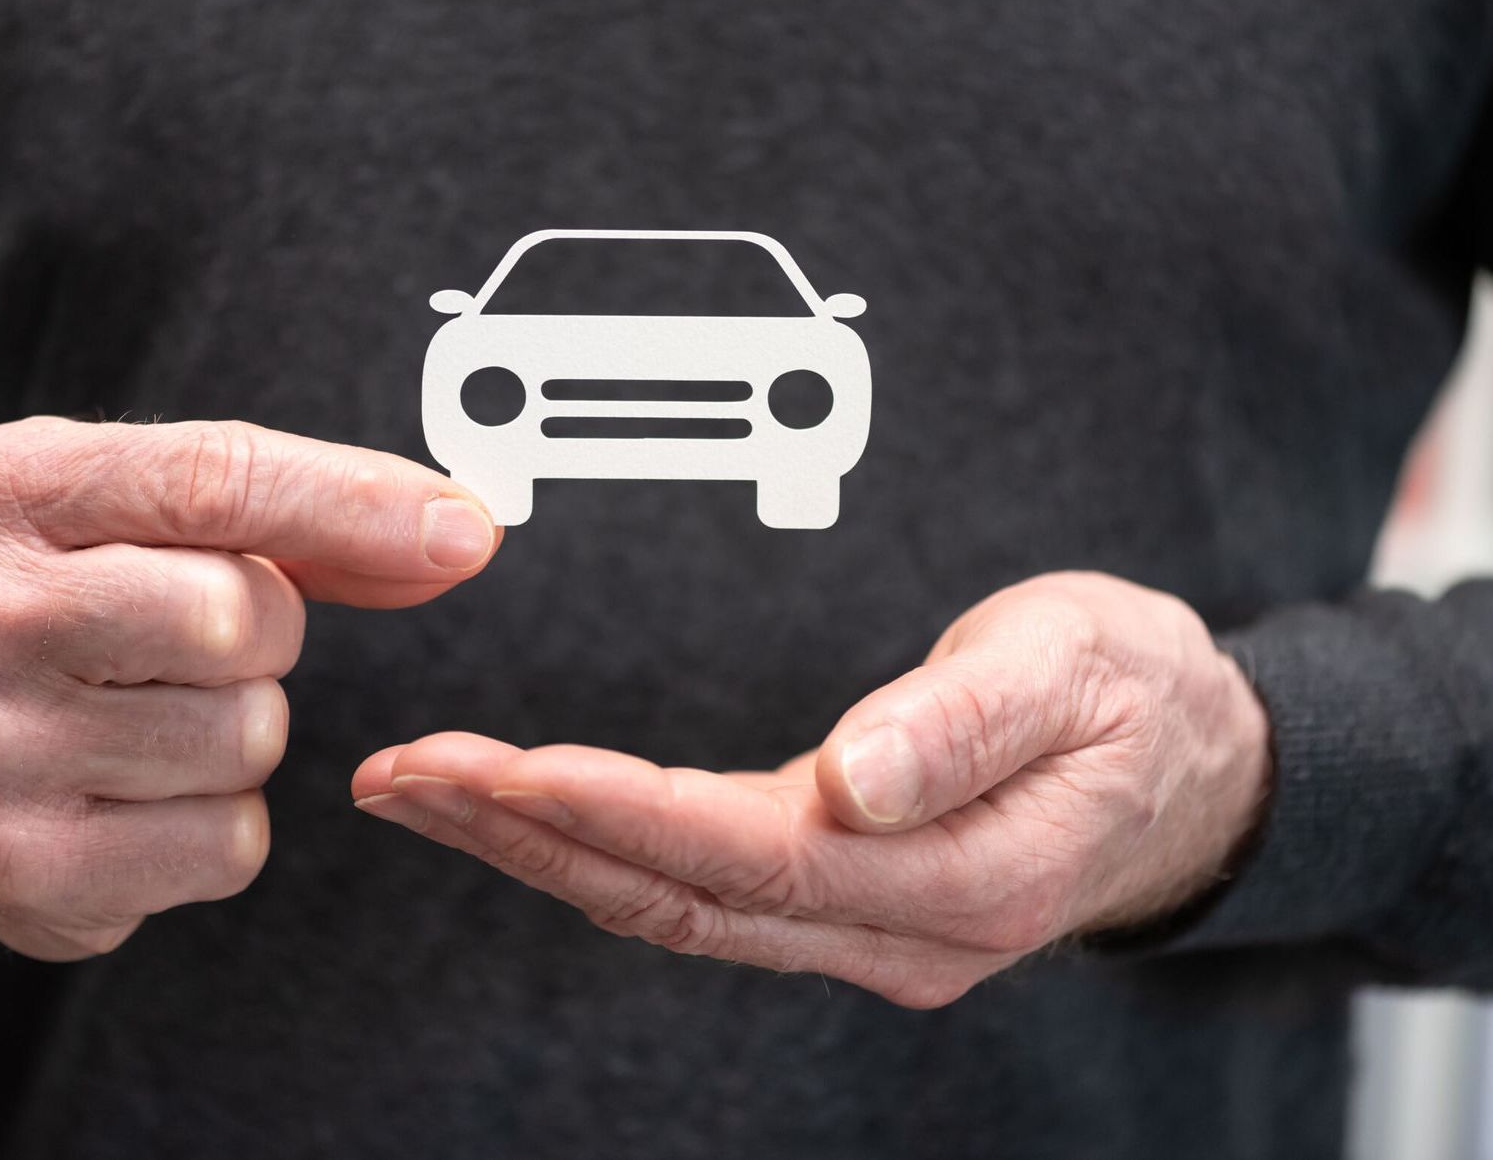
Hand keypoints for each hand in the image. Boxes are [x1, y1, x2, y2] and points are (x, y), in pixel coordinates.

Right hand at [0, 416, 498, 960]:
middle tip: (207, 639)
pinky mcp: (25, 865)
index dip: (357, 504)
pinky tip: (146, 793)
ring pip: (244, 733)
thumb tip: (459, 534)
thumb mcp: (155, 516)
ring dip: (243, 729)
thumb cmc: (83, 601)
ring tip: (159, 714)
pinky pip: (229, 841)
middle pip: (236, 616)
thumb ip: (308, 514)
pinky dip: (223, 822)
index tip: (467, 531)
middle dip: (267, 629)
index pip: (211, 478)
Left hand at [351, 572, 1269, 1007]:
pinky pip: (693, 887)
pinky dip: (596, 847)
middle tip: (408, 777)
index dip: (626, 813)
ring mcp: (863, 927)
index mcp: (963, 878)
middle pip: (680, 894)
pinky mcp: (836, 899)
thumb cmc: (1135, 695)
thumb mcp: (1076, 667)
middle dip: (531, 833)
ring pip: (668, 901)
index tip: (511, 764)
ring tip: (426, 789)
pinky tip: (525, 812)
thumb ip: (967, 722)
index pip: (756, 857)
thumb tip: (858, 777)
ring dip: (538, 846)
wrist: (1187, 759)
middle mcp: (897, 929)